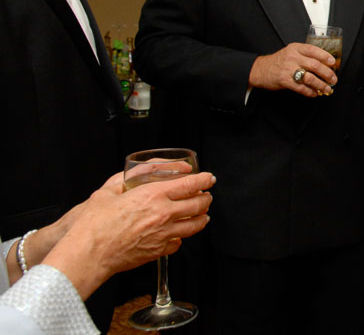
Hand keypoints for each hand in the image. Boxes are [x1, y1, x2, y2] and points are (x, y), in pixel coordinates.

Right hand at [44, 171, 214, 299]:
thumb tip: (133, 176)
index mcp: (153, 195)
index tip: (209, 178)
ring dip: (202, 218)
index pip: (190, 184)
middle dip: (206, 198)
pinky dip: (181, 237)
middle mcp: (163, 214)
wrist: (88, 254)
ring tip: (202, 215)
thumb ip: (124, 181)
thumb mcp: (107, 192)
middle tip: (206, 196)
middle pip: (198, 204)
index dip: (204, 180)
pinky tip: (179, 234)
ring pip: (195, 225)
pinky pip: (178, 243)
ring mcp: (163, 234)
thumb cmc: (93, 225)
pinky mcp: (158, 251)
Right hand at [249, 42, 337, 96]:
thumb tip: (324, 64)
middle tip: (333, 79)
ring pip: (310, 78)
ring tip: (327, 88)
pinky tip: (315, 93)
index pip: (313, 50)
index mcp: (295, 48)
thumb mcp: (291, 52)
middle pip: (315, 65)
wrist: (260, 69)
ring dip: (321, 85)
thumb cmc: (279, 61)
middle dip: (327, 73)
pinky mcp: (285, 81)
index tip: (333, 63)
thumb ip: (305, 55)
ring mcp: (288, 69)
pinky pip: (301, 88)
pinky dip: (310, 92)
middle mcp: (292, 57)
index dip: (325, 56)